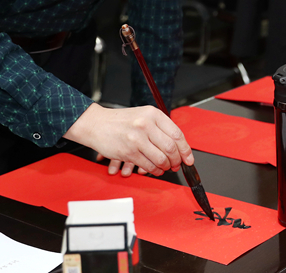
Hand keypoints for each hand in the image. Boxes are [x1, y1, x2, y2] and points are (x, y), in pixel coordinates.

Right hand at [64, 103, 193, 176]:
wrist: (96, 124)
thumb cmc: (120, 121)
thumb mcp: (143, 115)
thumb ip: (160, 127)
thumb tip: (178, 145)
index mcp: (153, 114)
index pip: (177, 134)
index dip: (185, 149)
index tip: (188, 158)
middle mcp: (146, 125)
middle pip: (171, 148)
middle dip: (177, 160)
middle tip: (176, 165)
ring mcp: (137, 139)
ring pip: (161, 158)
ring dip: (166, 166)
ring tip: (165, 167)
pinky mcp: (128, 152)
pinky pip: (148, 165)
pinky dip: (154, 170)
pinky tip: (155, 169)